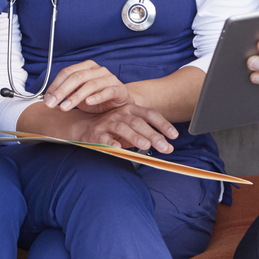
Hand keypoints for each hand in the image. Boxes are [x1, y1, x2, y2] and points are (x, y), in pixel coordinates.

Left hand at [43, 60, 132, 111]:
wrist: (120, 103)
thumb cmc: (97, 98)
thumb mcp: (79, 95)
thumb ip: (66, 93)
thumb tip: (48, 98)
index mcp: (86, 67)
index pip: (67, 72)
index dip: (55, 85)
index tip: (47, 98)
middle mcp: (98, 70)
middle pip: (77, 77)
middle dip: (61, 91)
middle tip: (51, 104)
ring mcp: (109, 78)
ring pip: (90, 85)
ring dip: (75, 97)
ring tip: (65, 108)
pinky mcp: (119, 89)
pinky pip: (107, 91)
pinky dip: (97, 97)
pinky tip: (88, 103)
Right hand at [60, 103, 178, 153]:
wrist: (84, 127)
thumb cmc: (112, 128)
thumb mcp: (131, 128)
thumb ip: (147, 135)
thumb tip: (167, 147)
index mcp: (131, 109)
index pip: (150, 114)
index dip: (163, 124)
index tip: (174, 136)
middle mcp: (120, 113)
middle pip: (138, 122)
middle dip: (153, 135)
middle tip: (165, 147)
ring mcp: (107, 122)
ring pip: (123, 128)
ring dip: (135, 137)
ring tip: (145, 146)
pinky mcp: (96, 133)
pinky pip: (104, 138)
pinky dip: (111, 143)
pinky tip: (118, 149)